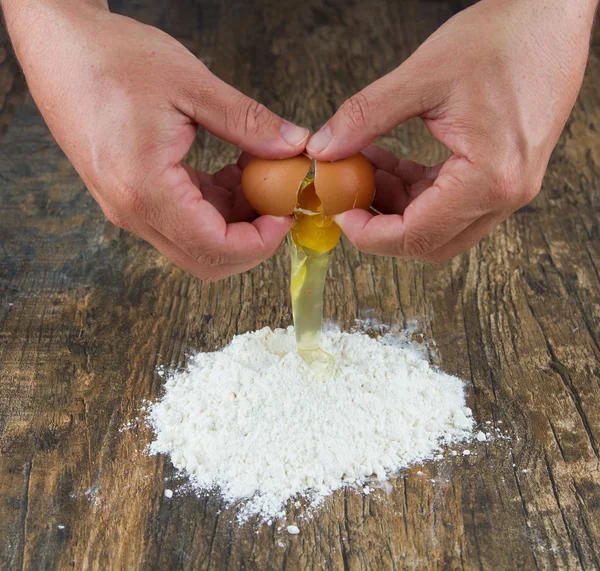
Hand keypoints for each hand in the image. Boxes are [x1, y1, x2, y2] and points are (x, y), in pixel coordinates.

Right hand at [5, 2, 308, 279]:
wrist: (60, 49)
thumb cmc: (113, 59)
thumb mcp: (191, 86)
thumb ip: (247, 122)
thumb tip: (293, 145)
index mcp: (145, 190)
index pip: (214, 248)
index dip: (260, 242)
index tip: (286, 214)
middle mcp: (133, 212)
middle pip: (206, 260)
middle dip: (251, 240)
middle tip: (277, 202)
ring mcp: (129, 209)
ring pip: (196, 244)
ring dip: (234, 222)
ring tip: (255, 176)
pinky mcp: (132, 199)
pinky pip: (182, 223)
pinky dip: (215, 208)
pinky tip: (230, 173)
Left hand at [306, 0, 595, 261]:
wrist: (551, 18)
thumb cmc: (503, 39)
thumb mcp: (422, 77)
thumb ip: (365, 117)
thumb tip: (326, 149)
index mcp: (490, 178)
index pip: (418, 236)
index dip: (369, 233)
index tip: (340, 213)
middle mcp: (504, 195)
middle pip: (429, 242)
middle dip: (381, 224)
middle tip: (349, 196)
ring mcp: (507, 189)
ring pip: (437, 225)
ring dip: (396, 205)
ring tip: (366, 168)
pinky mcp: (502, 176)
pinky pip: (449, 202)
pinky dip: (415, 190)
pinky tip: (391, 162)